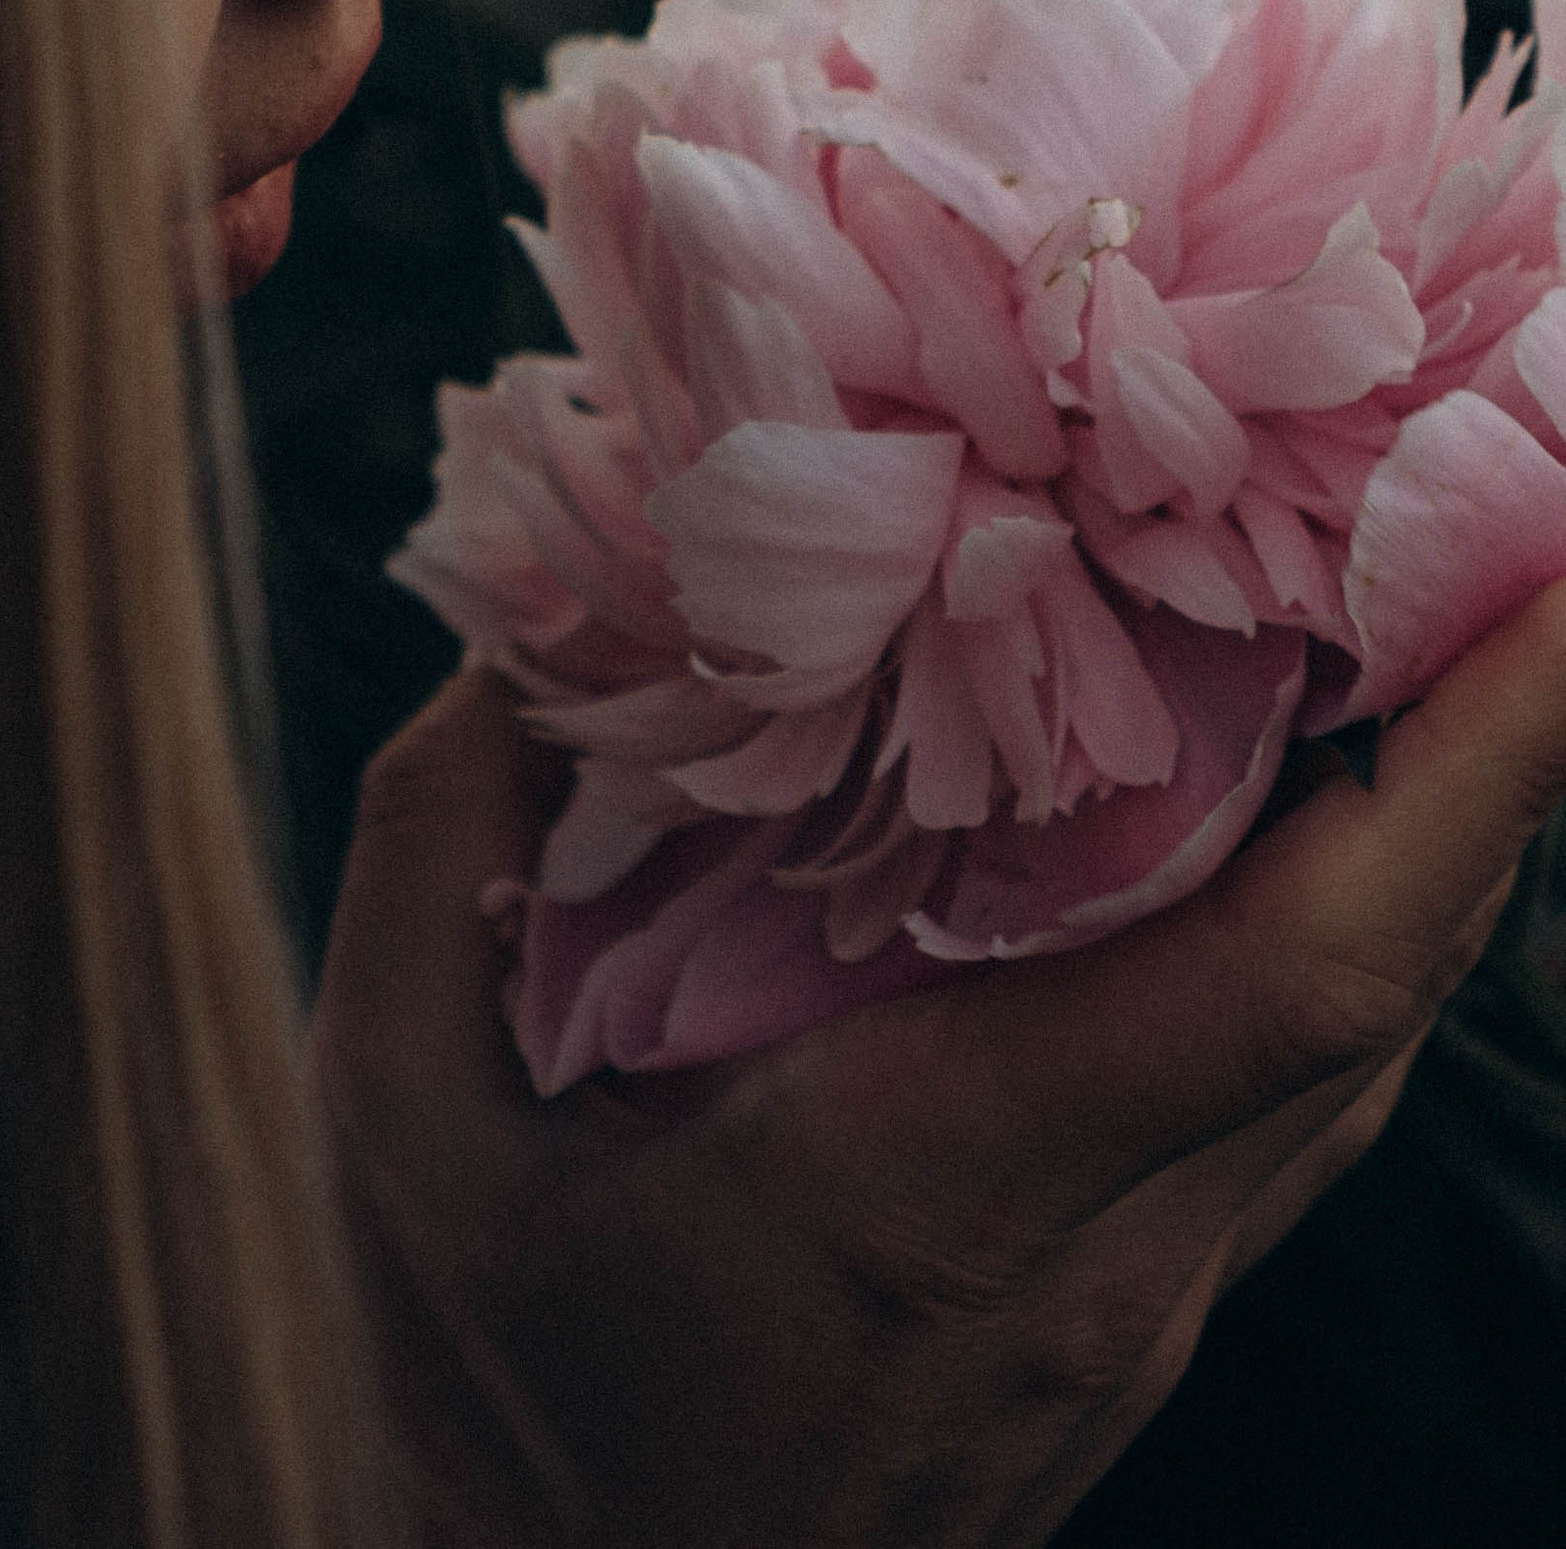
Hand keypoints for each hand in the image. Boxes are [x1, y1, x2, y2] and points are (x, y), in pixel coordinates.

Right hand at [311, 583, 1565, 1548]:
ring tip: (1428, 563)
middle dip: (1499, 723)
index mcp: (936, 1185)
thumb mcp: (402, 1117)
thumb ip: (444, 844)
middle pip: (1390, 970)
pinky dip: (1342, 887)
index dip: (1478, 766)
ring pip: (1368, 1023)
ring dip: (1431, 799)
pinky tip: (1292, 752)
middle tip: (1521, 463)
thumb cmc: (488, 1392)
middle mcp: (1105, 1250)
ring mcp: (1150, 1293)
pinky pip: (1298, 1066)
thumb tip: (535, 596)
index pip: (1299, 967)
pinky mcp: (1145, 1297)